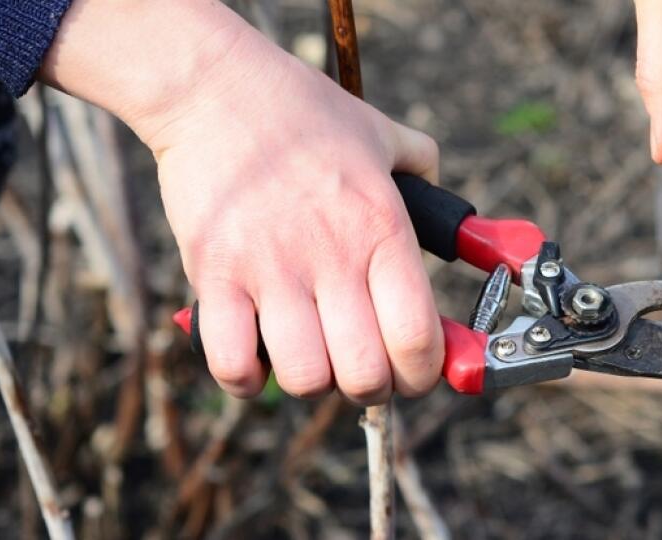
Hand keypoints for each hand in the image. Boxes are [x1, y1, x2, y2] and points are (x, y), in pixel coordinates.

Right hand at [42, 0, 443, 404]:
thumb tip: (448, 202)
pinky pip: (231, 362)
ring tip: (308, 355)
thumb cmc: (302, 113)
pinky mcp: (213, 274)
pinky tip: (254, 356)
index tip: (414, 372)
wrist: (217, 88)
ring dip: (311, 382)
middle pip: (365, 375)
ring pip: (304, 378)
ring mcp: (270, 269)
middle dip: (370, 388)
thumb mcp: (381, 133)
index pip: (418, 339)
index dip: (422, 375)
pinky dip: (245, 378)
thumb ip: (423, 169)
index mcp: (382, 230)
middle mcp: (332, 256)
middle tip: (360, 368)